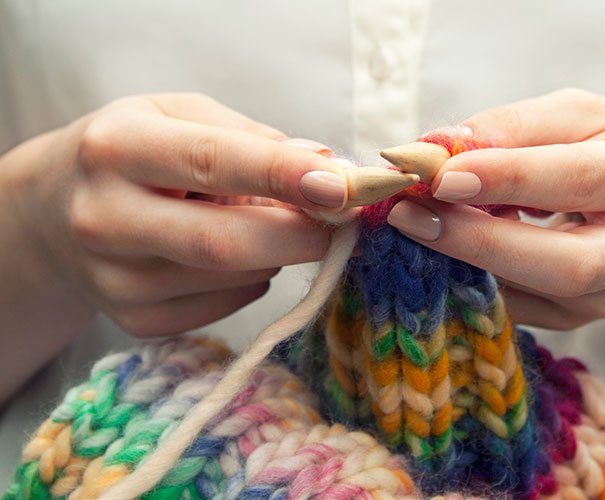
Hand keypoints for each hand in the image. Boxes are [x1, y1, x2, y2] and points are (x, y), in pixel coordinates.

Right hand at [4, 93, 346, 336]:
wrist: (55, 210)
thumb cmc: (136, 153)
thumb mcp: (180, 117)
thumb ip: (253, 138)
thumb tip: (328, 168)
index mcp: (118, 147)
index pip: (211, 161)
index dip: (283, 175)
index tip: (342, 186)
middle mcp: (105, 217)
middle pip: (223, 243)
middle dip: (299, 236)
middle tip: (334, 223)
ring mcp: (114, 280)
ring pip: (233, 279)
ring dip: (273, 253)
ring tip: (253, 222)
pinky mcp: (133, 320)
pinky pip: (224, 307)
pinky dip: (250, 280)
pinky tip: (227, 256)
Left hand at [387, 88, 604, 329]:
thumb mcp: (578, 116)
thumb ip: (511, 126)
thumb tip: (437, 149)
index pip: (576, 179)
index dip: (505, 179)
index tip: (437, 174)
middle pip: (563, 264)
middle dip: (476, 242)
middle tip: (408, 216)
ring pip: (535, 296)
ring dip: (464, 262)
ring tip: (416, 224)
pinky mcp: (580, 319)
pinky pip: (517, 308)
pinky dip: (471, 279)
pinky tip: (443, 249)